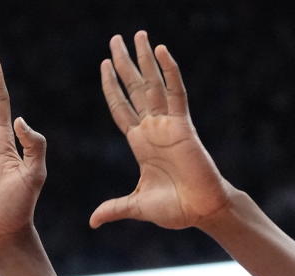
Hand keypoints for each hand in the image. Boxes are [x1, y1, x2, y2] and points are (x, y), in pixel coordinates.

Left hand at [90, 31, 231, 230]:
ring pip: (153, 84)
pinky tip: (162, 51)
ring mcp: (169, 125)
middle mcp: (153, 129)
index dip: (112, 87)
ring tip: (138, 34)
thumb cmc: (175, 210)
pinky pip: (176, 93)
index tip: (104, 65)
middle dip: (125, 64)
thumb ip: (115, 208)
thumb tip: (92, 222)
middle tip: (115, 39)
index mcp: (140, 144)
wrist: (202, 211)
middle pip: (135, 89)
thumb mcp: (137, 207)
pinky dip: (170, 72)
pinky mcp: (185, 126)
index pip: (121, 108)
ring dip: (145, 59)